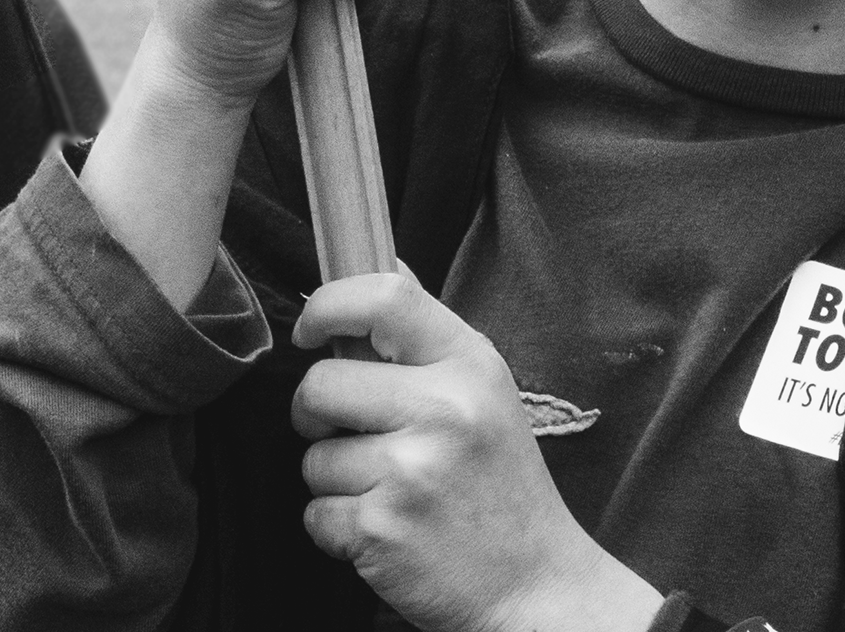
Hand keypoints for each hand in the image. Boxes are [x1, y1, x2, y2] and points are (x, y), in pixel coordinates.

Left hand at [292, 274, 664, 631]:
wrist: (534, 582)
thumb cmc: (500, 485)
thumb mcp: (487, 393)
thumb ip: (427, 339)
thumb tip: (379, 261)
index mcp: (472, 365)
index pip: (385, 298)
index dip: (328, 304)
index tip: (310, 329)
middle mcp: (446, 409)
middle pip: (320, 384)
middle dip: (319, 415)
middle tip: (361, 436)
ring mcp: (413, 471)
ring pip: (313, 456)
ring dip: (337, 481)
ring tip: (394, 493)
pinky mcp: (381, 529)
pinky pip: (315, 513)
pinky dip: (338, 528)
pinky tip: (387, 530)